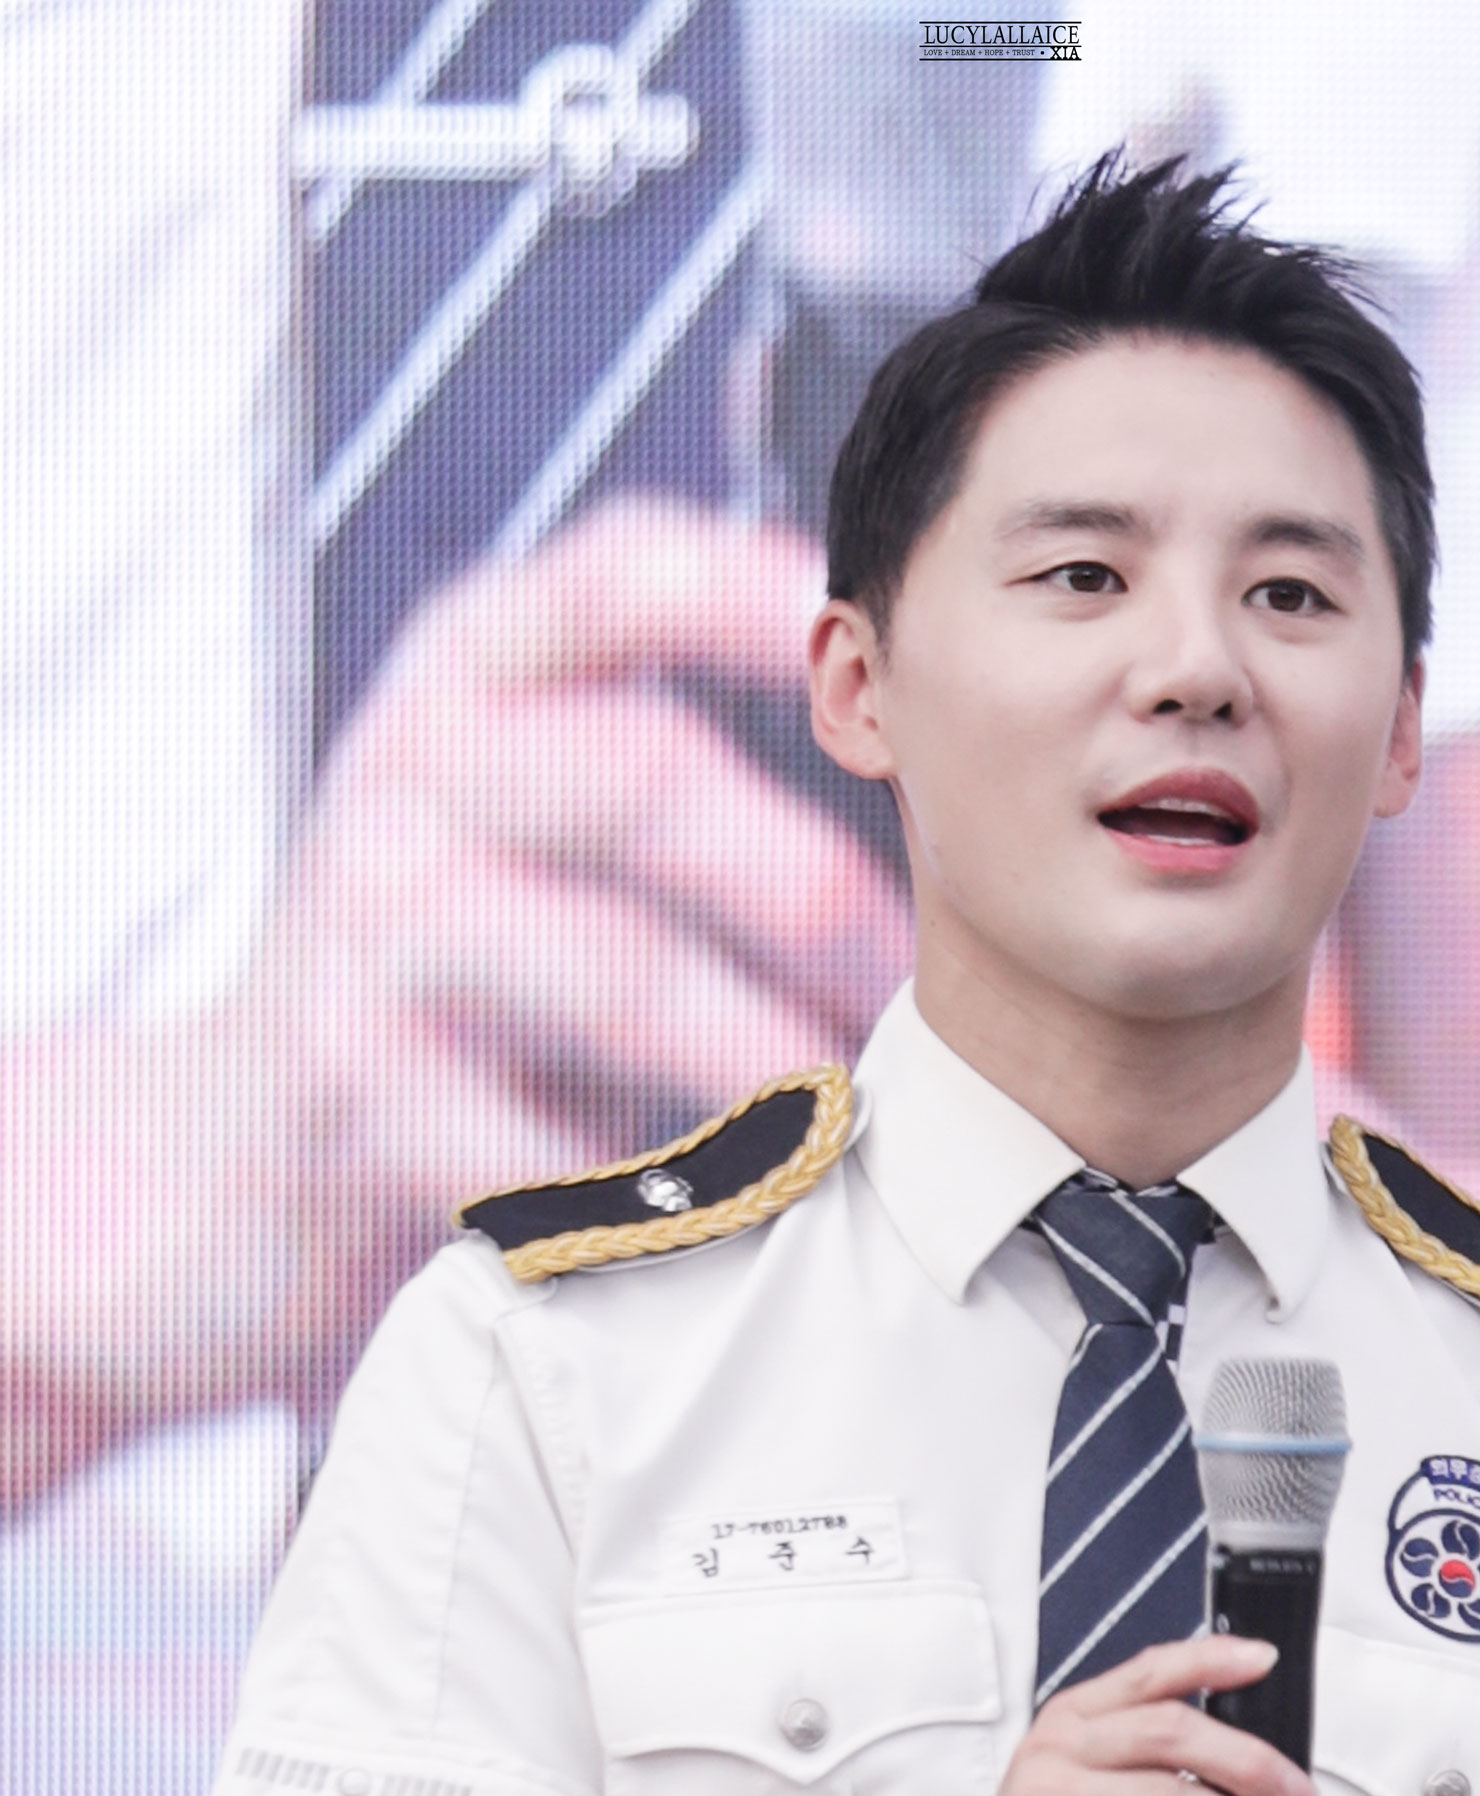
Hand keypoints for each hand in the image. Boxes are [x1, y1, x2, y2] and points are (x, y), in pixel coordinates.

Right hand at [241, 495, 911, 1390]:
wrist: (233, 1156)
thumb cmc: (441, 974)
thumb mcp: (507, 810)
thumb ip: (652, 755)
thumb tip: (922, 769)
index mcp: (463, 678)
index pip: (612, 581)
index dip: (754, 598)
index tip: (864, 645)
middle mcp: (406, 776)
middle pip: (643, 776)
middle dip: (807, 883)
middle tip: (907, 975)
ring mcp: (371, 933)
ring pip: (614, 969)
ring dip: (764, 1050)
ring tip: (850, 1104)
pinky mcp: (359, 1092)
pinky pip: (562, 1141)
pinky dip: (672, 1186)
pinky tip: (740, 1205)